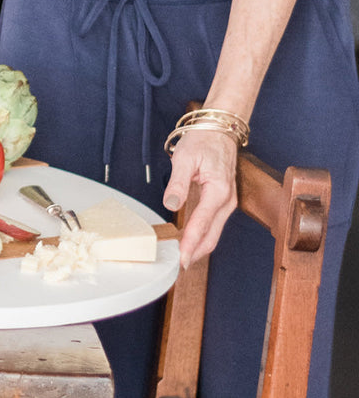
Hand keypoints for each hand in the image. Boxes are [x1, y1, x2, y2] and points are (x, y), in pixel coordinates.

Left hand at [162, 130, 238, 268]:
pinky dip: (202, 237)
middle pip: (212, 236)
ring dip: (199, 248)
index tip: (181, 259)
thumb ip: (177, 182)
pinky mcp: (223, 203)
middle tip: (178, 266)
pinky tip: (189, 244)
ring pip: (214, 234)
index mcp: (218, 190)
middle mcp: (226, 200)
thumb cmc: (203, 141)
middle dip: (195, 253)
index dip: (190, 244)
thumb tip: (171, 204)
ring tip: (181, 259)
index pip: (202, 224)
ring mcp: (227, 203)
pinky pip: (213, 226)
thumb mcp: (184, 158)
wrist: (219, 131)